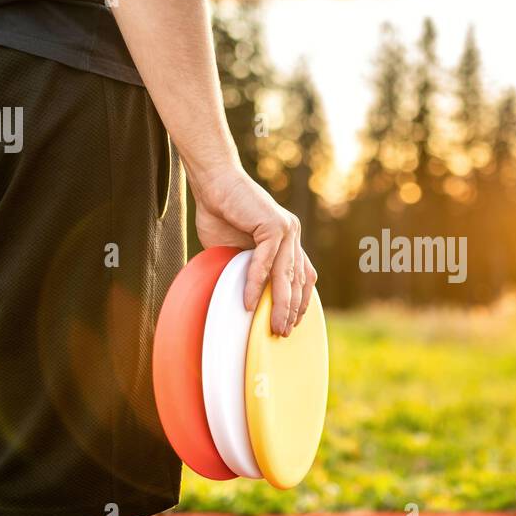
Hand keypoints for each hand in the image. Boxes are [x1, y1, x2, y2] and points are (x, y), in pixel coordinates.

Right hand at [192, 167, 316, 334]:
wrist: (212, 182)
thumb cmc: (220, 213)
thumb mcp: (236, 250)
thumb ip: (246, 269)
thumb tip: (243, 299)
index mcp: (288, 239)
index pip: (303, 275)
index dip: (301, 301)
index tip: (294, 322)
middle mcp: (292, 234)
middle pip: (299, 280)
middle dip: (292, 310)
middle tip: (283, 333)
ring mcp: (286, 229)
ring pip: (286, 275)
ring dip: (280, 304)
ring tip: (273, 326)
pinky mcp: (273, 225)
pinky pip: (265, 263)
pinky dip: (257, 285)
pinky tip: (249, 303)